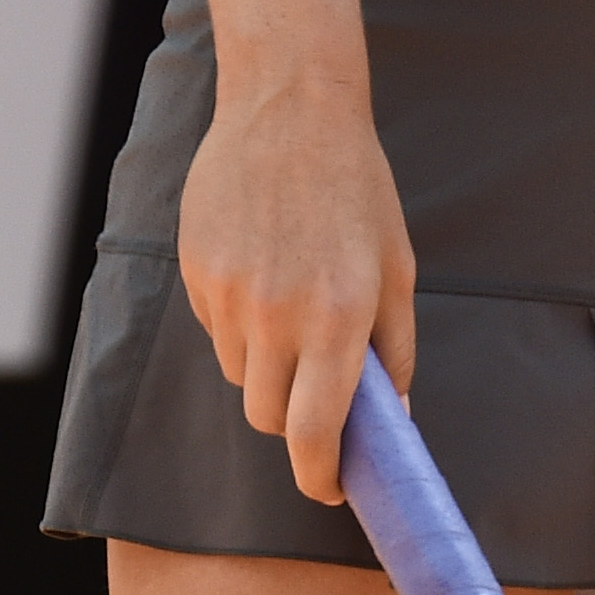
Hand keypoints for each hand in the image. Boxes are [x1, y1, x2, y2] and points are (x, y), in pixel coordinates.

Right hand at [177, 73, 416, 503]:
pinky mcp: (197, 271)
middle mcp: (279, 313)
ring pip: (239, 374)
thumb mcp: (397, 266)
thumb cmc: (356, 187)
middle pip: (268, 415)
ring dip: (265, 362)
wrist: (291, 106)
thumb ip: (394, 349)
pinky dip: (239, 321)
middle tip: (316, 380)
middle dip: (293, 414)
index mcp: (339, 314)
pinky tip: (263, 265)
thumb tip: (391, 419)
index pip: (314, 433)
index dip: (319, 475)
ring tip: (293, 295)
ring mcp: (230, 293)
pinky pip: (216, 328)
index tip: (328, 488)